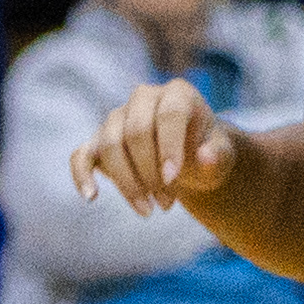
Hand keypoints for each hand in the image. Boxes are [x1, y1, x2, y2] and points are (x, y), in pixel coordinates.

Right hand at [71, 76, 235, 213]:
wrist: (191, 158)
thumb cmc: (208, 153)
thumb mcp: (222, 156)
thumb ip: (218, 156)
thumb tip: (205, 158)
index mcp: (178, 94)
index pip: (168, 115)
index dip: (168, 148)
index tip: (172, 179)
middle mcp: (143, 98)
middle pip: (135, 132)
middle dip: (149, 173)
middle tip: (166, 204)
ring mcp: (117, 118)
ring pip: (109, 146)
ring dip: (127, 183)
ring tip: (148, 210)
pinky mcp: (97, 140)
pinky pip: (81, 156)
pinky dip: (82, 175)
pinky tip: (91, 197)